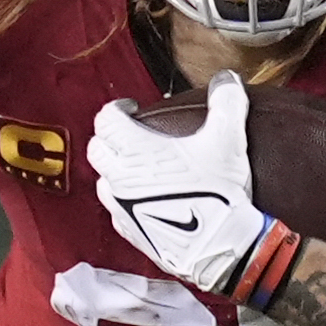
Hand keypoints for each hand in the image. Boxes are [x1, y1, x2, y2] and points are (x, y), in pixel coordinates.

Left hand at [84, 71, 273, 296]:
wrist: (218, 246)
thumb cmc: (218, 191)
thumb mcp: (228, 140)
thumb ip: (227, 103)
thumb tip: (227, 79)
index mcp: (134, 151)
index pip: (106, 120)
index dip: (116, 109)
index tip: (131, 108)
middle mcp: (119, 177)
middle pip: (97, 149)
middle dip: (109, 137)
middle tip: (130, 134)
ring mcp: (120, 207)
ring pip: (102, 180)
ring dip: (113, 168)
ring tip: (136, 165)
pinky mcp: (128, 230)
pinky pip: (114, 208)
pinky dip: (122, 197)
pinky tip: (142, 197)